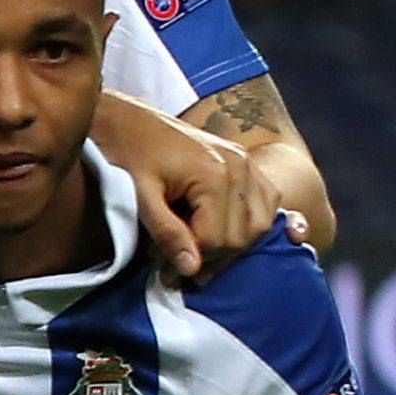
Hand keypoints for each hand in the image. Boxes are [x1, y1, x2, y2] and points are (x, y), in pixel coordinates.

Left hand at [90, 104, 273, 282]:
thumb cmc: (128, 156)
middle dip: (211, 259)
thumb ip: (166, 233)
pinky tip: (224, 236)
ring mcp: (248, 164)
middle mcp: (240, 168)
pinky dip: (251, 225)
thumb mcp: (139, 197)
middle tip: (177, 269)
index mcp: (216, 174)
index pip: (217, 239)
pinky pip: (267, 204)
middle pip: (242, 236)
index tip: (165, 273)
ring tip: (197, 255)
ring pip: (260, 225)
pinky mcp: (248, 164)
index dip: (192, 262)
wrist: (130, 121)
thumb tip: (191, 270)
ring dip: (233, 247)